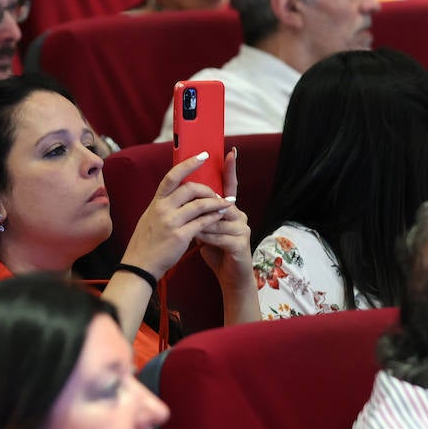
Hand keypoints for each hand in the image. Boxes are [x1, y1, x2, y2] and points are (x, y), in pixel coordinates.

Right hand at [120, 152, 231, 278]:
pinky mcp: (180, 236)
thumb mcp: (150, 218)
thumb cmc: (145, 243)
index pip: (172, 176)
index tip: (203, 156)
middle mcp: (162, 209)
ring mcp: (171, 222)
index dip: (189, 164)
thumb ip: (163, 206)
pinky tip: (219, 216)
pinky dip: (213, 218)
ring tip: (224, 204)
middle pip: (190, 188)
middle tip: (216, 194)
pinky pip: (202, 222)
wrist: (140, 266)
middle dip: (208, 190)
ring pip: (200, 205)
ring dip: (216, 203)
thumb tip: (177, 195)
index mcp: (156, 202)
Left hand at [194, 148, 254, 289]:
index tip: (230, 151)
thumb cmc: (215, 250)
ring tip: (190, 233)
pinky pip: (218, 236)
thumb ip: (199, 212)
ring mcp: (243, 229)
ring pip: (215, 220)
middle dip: (200, 209)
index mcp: (230, 209)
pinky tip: (199, 242)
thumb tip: (184, 196)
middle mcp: (239, 215)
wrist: (230, 277)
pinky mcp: (241, 244)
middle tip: (186, 215)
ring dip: (200, 227)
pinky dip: (206, 239)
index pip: (229, 186)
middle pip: (218, 203)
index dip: (230, 169)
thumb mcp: (205, 228)